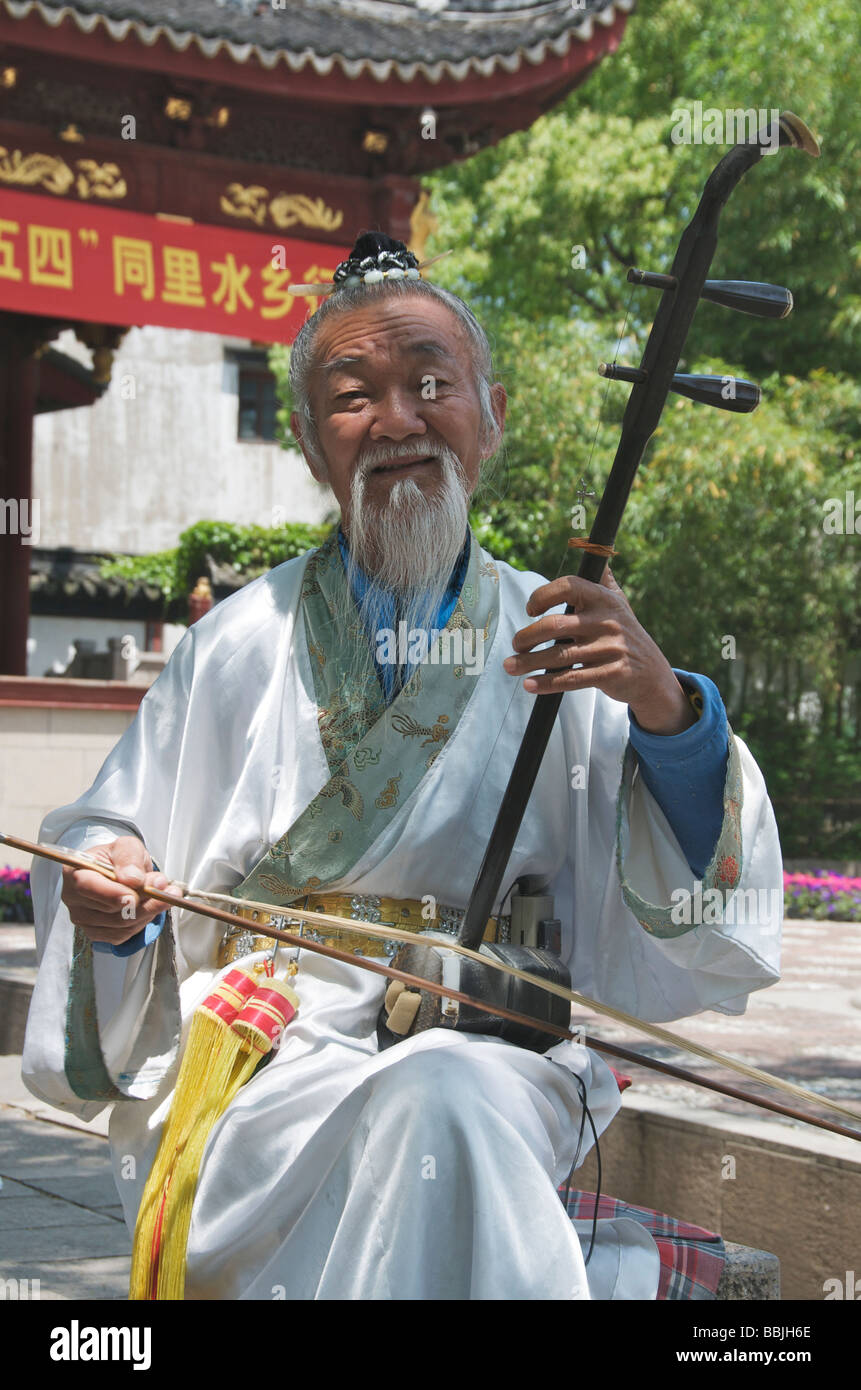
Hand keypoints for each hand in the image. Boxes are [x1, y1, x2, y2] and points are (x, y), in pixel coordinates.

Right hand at [61, 835, 175, 945]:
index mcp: (75, 872)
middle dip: (143, 900)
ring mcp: (83, 919)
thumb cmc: (118, 858)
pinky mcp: (96, 933)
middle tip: (165, 887)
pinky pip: (124, 934)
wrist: (119, 871)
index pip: (86, 886)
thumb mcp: (127, 846)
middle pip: (110, 910)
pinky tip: (149, 906)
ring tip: (163, 894)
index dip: (112, 893)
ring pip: (121, 925)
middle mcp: (74, 899)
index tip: (135, 894)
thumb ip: (129, 858)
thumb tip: (133, 879)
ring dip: (148, 911)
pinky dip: (142, 922)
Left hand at [502, 567, 696, 735]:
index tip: (530, 610)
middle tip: (516, 645)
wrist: (652, 674)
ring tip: (509, 666)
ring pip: (558, 656)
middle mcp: (607, 622)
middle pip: (555, 626)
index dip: (543, 595)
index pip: (569, 587)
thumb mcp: (619, 603)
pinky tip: (529, 685)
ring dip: (528, 662)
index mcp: (604, 600)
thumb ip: (602, 579)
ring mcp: (609, 649)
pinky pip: (570, 679)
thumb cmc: (626, 634)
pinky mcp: (610, 674)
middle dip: (527, 636)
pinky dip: (546, 683)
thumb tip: (592, 545)